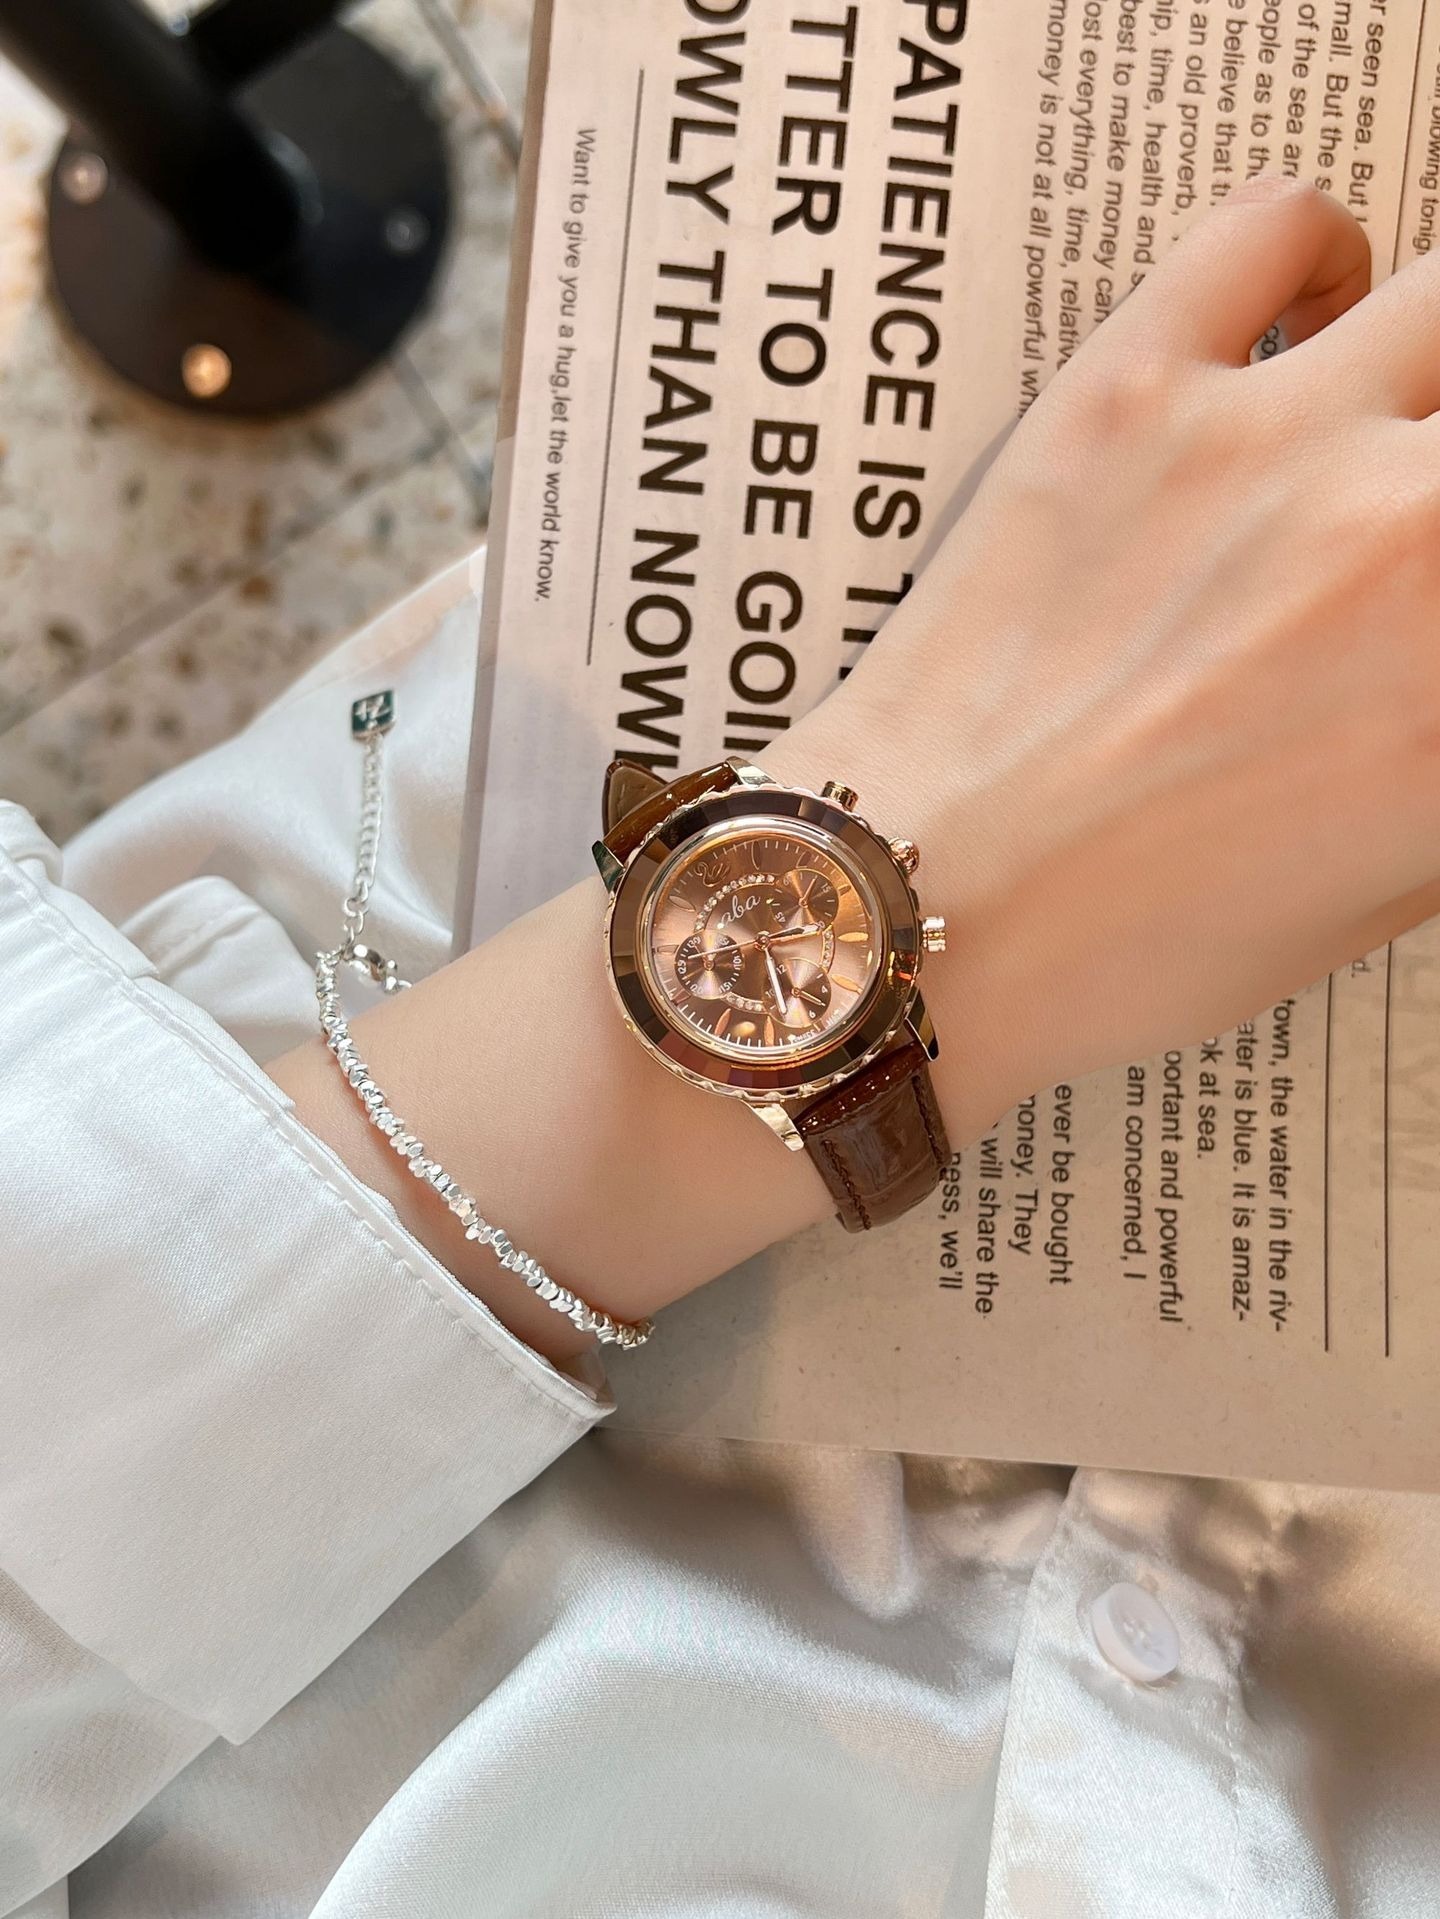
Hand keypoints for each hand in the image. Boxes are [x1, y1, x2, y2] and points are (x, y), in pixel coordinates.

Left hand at [770, 177, 1436, 1138]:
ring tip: (1397, 407)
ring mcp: (1270, 442)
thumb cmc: (1121, 941)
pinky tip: (1309, 313)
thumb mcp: (1368, 900)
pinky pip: (1273, 225)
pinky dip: (1316, 251)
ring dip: (1435, 361)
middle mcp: (1406, 540)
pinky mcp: (1133, 386)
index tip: (1423, 610)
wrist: (920, 902)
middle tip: (1403, 529)